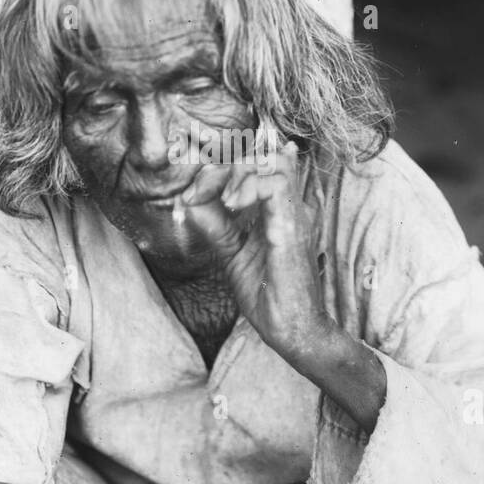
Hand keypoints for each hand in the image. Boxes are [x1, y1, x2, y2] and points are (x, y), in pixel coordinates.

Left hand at [179, 136, 324, 364]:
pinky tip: (229, 205)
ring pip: (270, 162)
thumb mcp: (230, 251)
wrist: (289, 329)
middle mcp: (289, 206)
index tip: (192, 190)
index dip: (221, 165)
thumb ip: (215, 223)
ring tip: (215, 199)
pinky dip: (247, 187)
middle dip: (222, 165)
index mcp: (277, 209)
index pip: (256, 163)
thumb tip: (190, 198)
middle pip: (261, 155)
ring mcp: (293, 214)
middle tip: (196, 190)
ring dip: (234, 172)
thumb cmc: (266, 294)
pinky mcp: (292, 228)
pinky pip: (275, 186)